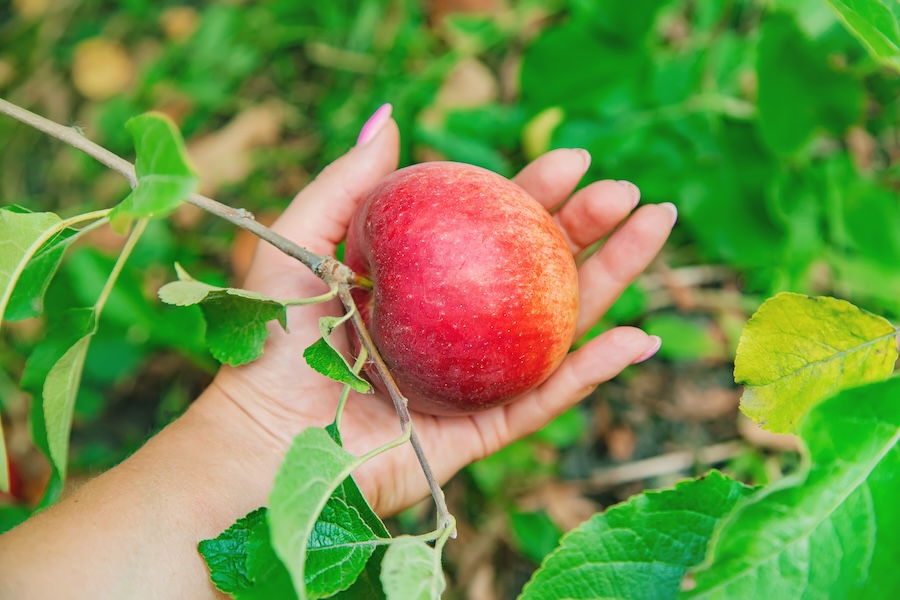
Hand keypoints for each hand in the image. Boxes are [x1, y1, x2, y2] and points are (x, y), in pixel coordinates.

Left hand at [211, 106, 674, 516]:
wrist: (258, 443)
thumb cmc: (270, 345)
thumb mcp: (298, 246)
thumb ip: (345, 184)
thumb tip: (393, 116)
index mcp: (424, 283)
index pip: (492, 229)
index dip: (534, 193)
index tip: (573, 159)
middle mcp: (458, 328)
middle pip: (537, 271)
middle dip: (589, 229)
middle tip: (630, 194)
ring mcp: (474, 380)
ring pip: (557, 327)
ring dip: (614, 281)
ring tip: (656, 231)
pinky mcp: (480, 432)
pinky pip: (545, 399)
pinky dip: (592, 372)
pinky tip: (637, 337)